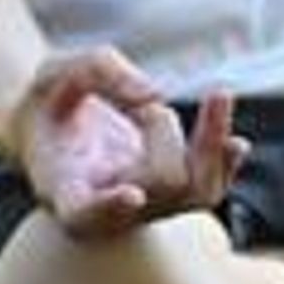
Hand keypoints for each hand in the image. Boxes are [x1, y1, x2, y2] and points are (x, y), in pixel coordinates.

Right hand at [12, 46, 244, 237]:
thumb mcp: (55, 71)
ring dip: (211, 143)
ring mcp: (142, 207)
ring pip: (197, 194)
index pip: (84, 212)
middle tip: (144, 108)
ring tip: (215, 97)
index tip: (131, 194)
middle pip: (161, 184)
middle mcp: (106, 209)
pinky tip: (234, 141)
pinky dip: (224, 162)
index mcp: (63, 187)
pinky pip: (208, 189)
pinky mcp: (167, 194)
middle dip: (165, 131)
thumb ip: (99, 70)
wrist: (50, 126)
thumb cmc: (48, 100)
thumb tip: (155, 94)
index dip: (108, 207)